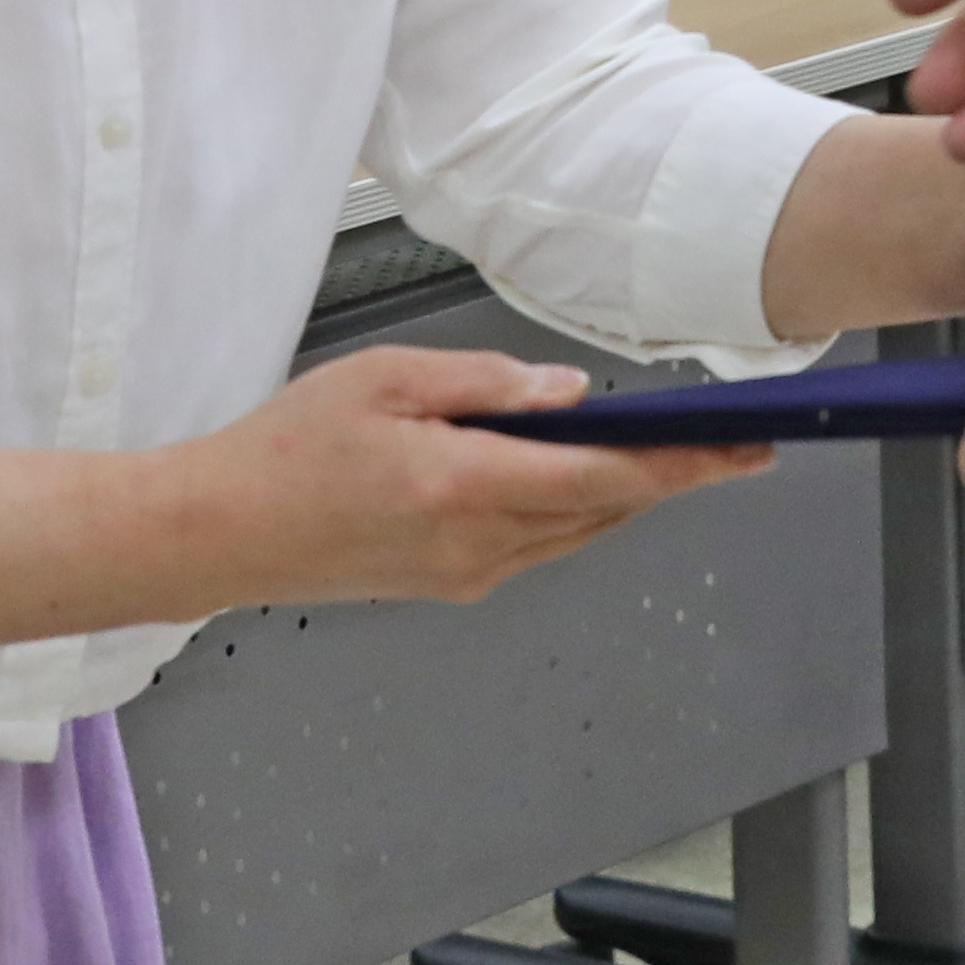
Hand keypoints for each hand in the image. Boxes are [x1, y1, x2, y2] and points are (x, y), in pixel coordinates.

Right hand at [191, 339, 768, 609]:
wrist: (222, 532)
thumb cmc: (287, 446)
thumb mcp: (384, 378)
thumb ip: (486, 382)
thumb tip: (569, 394)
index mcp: (463, 486)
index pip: (602, 476)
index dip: (682, 464)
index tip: (742, 451)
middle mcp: (477, 545)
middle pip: (604, 510)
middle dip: (673, 480)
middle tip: (734, 447)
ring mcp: (466, 575)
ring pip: (578, 533)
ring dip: (628, 497)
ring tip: (676, 457)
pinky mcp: (451, 586)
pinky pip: (540, 548)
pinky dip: (577, 512)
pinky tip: (587, 480)